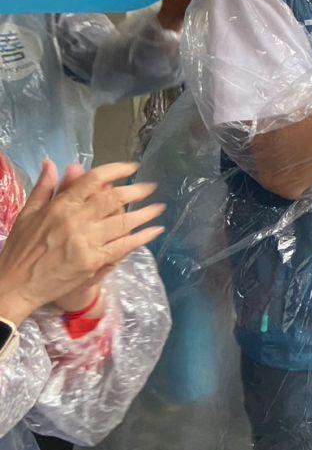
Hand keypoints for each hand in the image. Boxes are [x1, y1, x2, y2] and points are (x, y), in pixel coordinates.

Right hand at [0, 159, 164, 324]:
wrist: (14, 286)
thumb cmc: (20, 249)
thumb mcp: (27, 214)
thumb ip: (45, 188)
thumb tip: (53, 163)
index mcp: (60, 206)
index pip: (92, 180)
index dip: (116, 170)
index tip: (132, 167)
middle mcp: (76, 220)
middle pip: (113, 199)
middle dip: (136, 190)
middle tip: (151, 186)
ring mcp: (86, 242)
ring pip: (123, 222)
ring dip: (145, 214)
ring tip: (160, 207)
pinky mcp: (92, 261)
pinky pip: (123, 246)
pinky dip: (142, 238)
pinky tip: (155, 231)